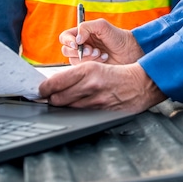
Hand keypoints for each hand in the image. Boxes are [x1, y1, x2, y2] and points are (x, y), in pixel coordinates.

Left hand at [39, 61, 166, 111]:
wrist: (141, 84)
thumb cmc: (118, 73)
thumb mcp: (95, 67)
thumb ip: (75, 75)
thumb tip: (54, 84)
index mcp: (87, 70)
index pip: (54, 83)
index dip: (43, 89)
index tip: (41, 89)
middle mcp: (89, 86)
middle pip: (56, 99)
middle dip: (52, 98)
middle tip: (52, 96)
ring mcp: (95, 101)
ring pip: (66, 109)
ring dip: (63, 106)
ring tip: (67, 101)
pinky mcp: (100, 113)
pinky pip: (79, 114)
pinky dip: (75, 112)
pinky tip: (79, 107)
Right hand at [59, 19, 142, 64]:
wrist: (130, 52)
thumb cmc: (118, 37)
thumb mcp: (103, 26)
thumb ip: (87, 27)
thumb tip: (76, 39)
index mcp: (82, 33)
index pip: (65, 37)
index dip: (68, 41)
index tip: (77, 44)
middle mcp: (81, 45)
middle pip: (67, 50)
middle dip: (80, 51)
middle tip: (93, 50)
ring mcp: (84, 57)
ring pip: (74, 60)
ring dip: (88, 57)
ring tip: (101, 53)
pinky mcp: (89, 67)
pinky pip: (82, 69)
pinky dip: (93, 63)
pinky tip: (104, 59)